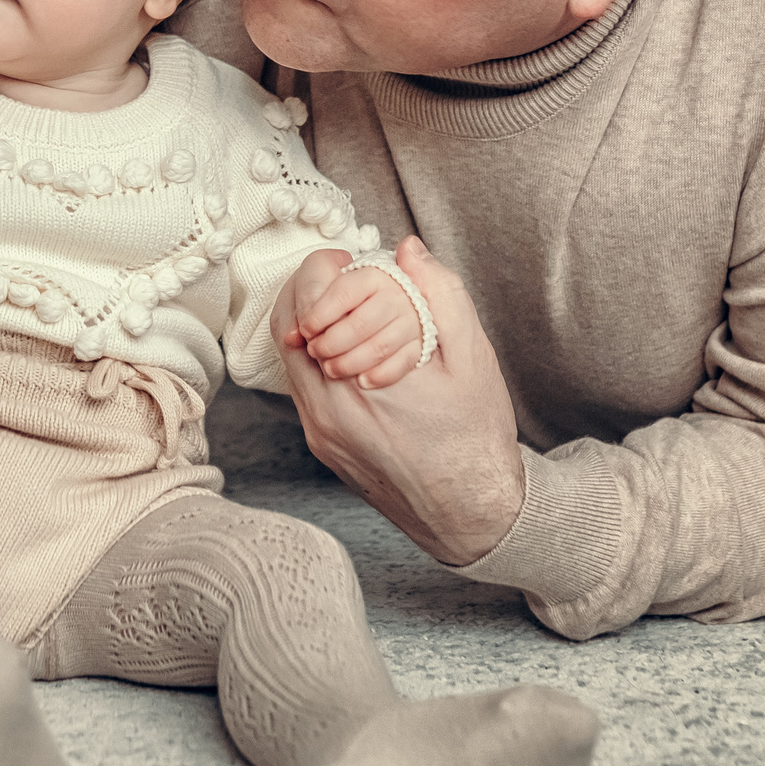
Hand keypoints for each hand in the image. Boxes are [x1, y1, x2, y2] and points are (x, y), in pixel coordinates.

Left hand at [267, 237, 525, 566]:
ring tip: (346, 311)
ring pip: (288, 357)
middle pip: (288, 325)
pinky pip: (301, 386)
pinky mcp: (321, 446)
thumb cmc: (476, 440)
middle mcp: (327, 409)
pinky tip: (349, 350)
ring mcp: (319, 432)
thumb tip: (409, 249)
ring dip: (308, 323)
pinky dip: (314, 357)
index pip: (309, 301)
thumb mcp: (473, 359)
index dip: (323, 268)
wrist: (471, 516)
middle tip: (341, 277)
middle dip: (309, 290)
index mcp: (360, 381)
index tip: (346, 260)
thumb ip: (442, 295)